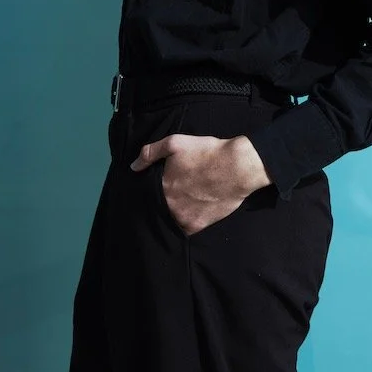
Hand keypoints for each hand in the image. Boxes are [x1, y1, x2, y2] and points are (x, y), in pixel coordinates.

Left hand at [130, 133, 270, 236]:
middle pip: (158, 207)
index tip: (157, 186)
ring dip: (172, 213)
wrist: (238, 167)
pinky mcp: (198, 225)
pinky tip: (189, 212)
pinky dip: (183, 222)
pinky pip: (184, 228)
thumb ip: (151, 153)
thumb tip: (133, 167)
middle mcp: (169, 206)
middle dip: (162, 201)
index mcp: (162, 187)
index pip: (146, 194)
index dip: (150, 190)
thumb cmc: (207, 152)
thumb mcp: (176, 143)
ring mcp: (183, 218)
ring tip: (180, 203)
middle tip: (173, 193)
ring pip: (170, 218)